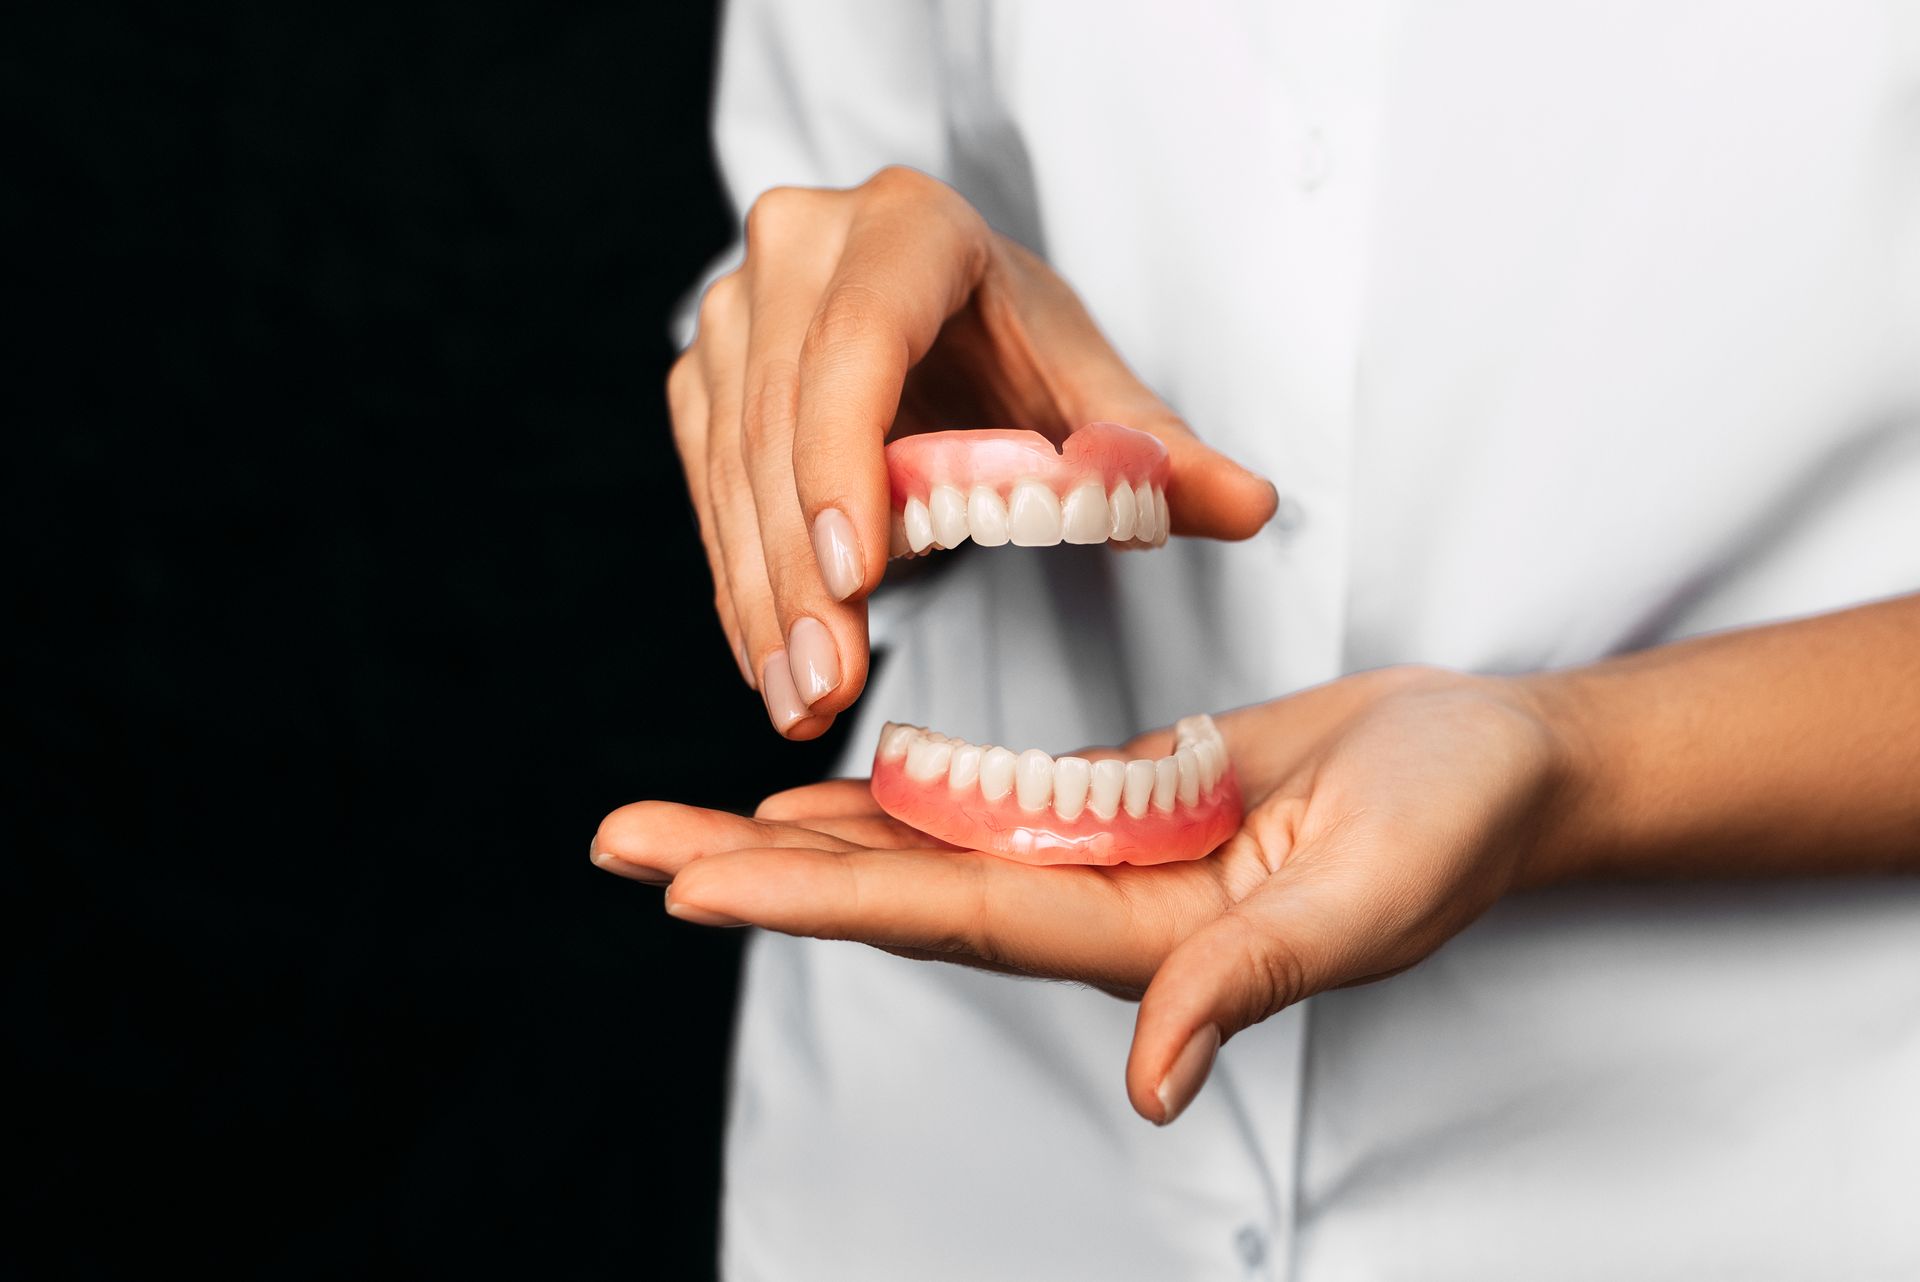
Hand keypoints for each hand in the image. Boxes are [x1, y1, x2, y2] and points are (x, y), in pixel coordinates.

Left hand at [592, 666, 1572, 1123]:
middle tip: (618, 841)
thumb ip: (1250, 980)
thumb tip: (1150, 1079)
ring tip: (677, 825)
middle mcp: (1096, 907)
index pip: (948, 917)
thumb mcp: (1364, 899)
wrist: (1493, 764)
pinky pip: (986, 801)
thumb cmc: (1455, 825)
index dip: (817, 896)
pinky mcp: (1120, 801)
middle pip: (896, 889)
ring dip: (799, 834)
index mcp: (1142, 937)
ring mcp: (1102, 854)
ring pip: (923, 844)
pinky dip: (896, 798)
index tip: (693, 880)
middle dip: (753, 868)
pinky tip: (823, 792)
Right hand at [670, 166, 1276, 737]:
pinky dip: (741, 587)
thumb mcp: (1089, 387)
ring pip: (731, 468)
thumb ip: (1160, 451)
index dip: (845, 455)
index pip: (859, 339)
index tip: (858, 576)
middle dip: (800, 571)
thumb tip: (1252, 507)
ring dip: (760, 598)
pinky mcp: (702, 377)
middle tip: (826, 687)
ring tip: (797, 702)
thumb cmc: (1015, 344)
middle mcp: (799, 248)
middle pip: (782, 420)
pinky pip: (709, 492)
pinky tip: (770, 666)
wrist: (937, 309)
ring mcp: (735, 311)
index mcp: (906, 227)